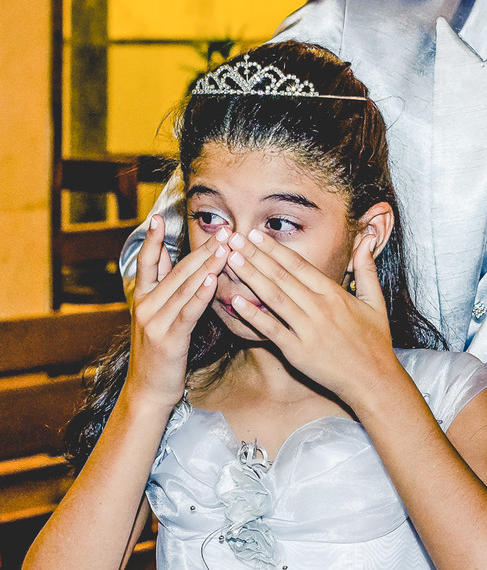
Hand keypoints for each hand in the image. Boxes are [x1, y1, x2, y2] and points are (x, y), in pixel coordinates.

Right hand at [127, 215, 226, 410]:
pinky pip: (188, 312)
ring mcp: (154, 322)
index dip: (153, 240)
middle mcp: (144, 306)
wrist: (149, 389)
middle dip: (201, 249)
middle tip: (223, 230)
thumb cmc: (160, 349)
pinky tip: (215, 280)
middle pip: (176, 270)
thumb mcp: (154, 314)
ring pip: (185, 287)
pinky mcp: (169, 339)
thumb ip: (161, 284)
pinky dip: (202, 294)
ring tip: (225, 247)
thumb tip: (164, 253)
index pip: (146, 262)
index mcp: (141, 298)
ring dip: (207, 266)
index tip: (158, 217)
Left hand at [221, 229, 398, 406]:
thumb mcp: (376, 301)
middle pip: (281, 276)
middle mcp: (319, 308)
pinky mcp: (297, 352)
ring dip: (250, 277)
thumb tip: (367, 238)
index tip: (255, 234)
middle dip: (255, 255)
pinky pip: (270, 329)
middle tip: (234, 238)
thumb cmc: (375, 341)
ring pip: (273, 297)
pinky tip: (234, 301)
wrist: (373, 379)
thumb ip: (367, 268)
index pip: (298, 265)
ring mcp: (307, 330)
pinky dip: (252, 315)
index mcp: (335, 294)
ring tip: (230, 260)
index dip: (275, 248)